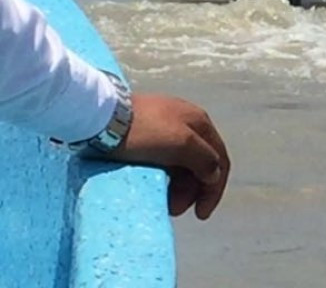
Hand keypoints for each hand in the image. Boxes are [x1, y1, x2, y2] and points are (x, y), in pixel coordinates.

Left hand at [105, 94, 230, 219]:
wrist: (99, 117)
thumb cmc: (144, 131)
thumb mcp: (182, 144)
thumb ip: (205, 160)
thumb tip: (214, 175)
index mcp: (200, 122)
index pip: (220, 160)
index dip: (214, 190)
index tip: (200, 215)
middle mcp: (186, 122)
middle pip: (200, 163)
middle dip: (191, 191)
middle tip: (173, 209)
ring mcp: (164, 126)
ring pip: (180, 163)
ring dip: (177, 186)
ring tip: (162, 201)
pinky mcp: (144, 133)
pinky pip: (163, 159)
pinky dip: (163, 176)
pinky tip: (152, 184)